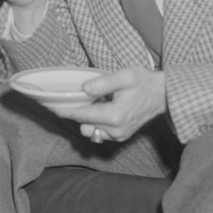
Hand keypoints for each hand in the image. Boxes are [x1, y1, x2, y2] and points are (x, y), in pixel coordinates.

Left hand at [49, 66, 166, 142]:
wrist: (162, 94)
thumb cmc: (143, 82)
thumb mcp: (124, 76)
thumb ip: (103, 83)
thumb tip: (84, 89)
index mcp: (114, 115)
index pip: (82, 115)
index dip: (65, 110)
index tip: (50, 107)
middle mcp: (115, 129)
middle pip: (83, 124)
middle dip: (74, 113)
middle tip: (72, 98)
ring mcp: (118, 135)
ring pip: (90, 131)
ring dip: (85, 119)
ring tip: (91, 102)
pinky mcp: (121, 136)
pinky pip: (100, 134)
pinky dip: (95, 123)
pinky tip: (99, 109)